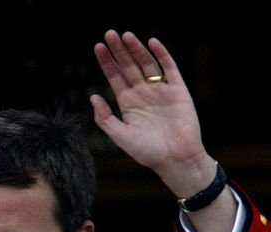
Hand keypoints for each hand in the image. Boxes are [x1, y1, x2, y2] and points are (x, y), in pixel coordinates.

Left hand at [89, 30, 212, 195]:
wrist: (175, 159)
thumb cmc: (147, 152)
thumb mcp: (120, 136)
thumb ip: (105, 118)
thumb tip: (92, 96)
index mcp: (127, 103)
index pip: (115, 77)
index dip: (107, 62)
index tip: (98, 47)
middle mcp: (142, 93)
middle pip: (128, 66)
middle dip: (119, 50)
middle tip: (109, 34)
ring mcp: (160, 90)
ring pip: (146, 64)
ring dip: (136, 49)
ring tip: (125, 35)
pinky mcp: (177, 89)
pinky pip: (169, 68)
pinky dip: (161, 54)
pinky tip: (151, 43)